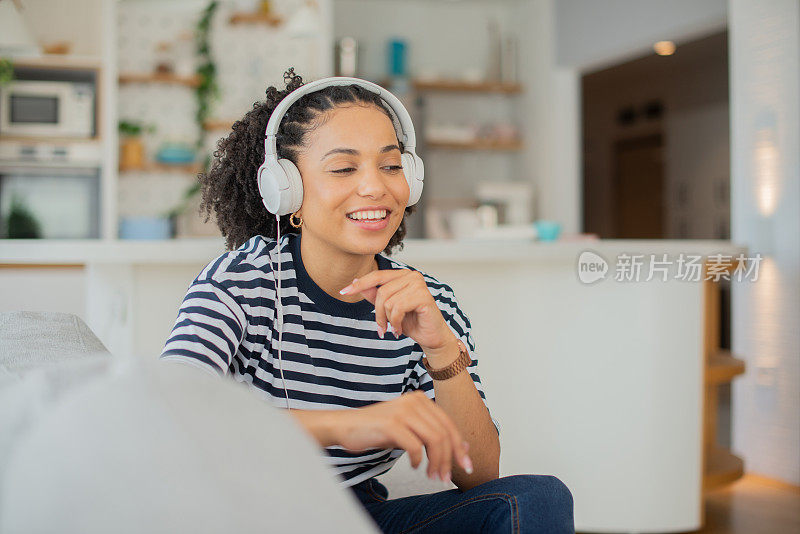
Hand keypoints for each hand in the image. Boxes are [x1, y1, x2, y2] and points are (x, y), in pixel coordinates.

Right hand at [337, 391, 472, 481]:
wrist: (347, 426)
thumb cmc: (378, 429)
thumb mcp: (409, 429)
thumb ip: (432, 434)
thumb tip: (463, 447)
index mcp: (420, 399)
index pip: (448, 424)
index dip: (459, 446)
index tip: (466, 464)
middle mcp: (414, 401)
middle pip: (444, 433)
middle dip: (450, 459)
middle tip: (447, 478)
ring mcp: (403, 411)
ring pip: (434, 440)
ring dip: (436, 463)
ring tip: (433, 476)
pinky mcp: (392, 424)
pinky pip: (415, 446)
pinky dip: (418, 460)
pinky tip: (414, 466)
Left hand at [340, 269, 453, 352]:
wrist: (432, 337)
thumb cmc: (412, 322)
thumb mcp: (388, 309)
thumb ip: (374, 295)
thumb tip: (355, 282)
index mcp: (402, 275)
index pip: (376, 276)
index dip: (360, 284)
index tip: (343, 292)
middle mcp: (412, 275)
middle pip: (381, 291)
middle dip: (378, 314)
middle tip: (382, 328)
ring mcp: (419, 284)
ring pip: (388, 301)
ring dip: (388, 320)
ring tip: (394, 328)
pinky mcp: (423, 296)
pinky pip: (397, 308)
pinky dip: (395, 322)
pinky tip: (400, 329)